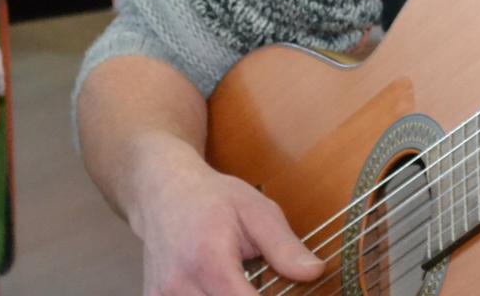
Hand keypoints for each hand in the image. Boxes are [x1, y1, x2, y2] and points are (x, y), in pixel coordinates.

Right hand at [130, 145, 324, 294]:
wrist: (164, 193)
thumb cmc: (214, 198)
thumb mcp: (257, 211)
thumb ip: (285, 247)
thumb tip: (315, 272)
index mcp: (209, 261)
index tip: (287, 293)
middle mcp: (179, 286)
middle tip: (265, 284)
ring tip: (243, 284)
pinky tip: (222, 288)